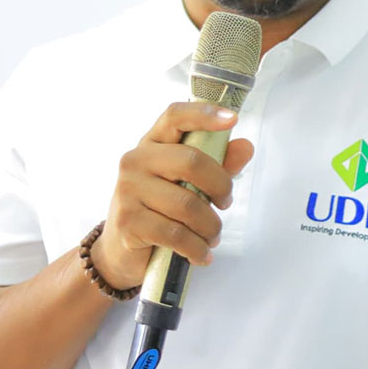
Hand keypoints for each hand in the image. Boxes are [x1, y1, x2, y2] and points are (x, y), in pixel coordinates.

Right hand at [91, 102, 255, 288]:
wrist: (121, 251)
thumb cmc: (161, 210)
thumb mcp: (189, 184)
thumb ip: (218, 165)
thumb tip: (246, 147)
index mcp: (152, 144)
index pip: (175, 116)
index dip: (203, 114)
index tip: (233, 119)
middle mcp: (135, 161)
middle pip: (191, 162)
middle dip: (220, 186)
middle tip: (225, 203)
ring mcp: (128, 191)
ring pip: (188, 205)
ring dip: (211, 226)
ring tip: (212, 236)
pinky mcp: (128, 222)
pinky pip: (176, 234)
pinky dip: (197, 248)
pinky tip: (202, 254)